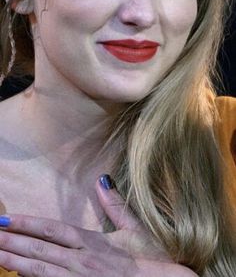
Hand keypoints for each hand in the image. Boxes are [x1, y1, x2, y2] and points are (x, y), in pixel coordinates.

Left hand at [0, 176, 197, 275]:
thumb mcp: (134, 230)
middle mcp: (82, 262)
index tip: (7, 219)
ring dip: (16, 262)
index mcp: (92, 243)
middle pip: (39, 250)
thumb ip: (116, 206)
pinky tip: (19, 276)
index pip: (52, 230)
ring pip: (40, 271)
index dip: (27, 224)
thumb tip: (103, 180)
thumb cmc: (152, 260)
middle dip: (12, 242)